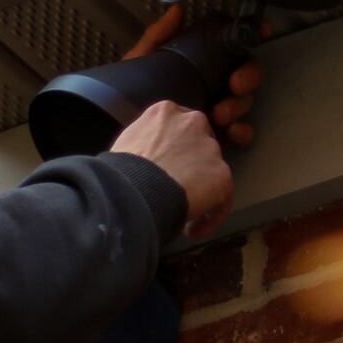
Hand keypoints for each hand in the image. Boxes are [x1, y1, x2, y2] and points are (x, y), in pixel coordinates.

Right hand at [110, 99, 232, 238]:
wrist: (132, 189)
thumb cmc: (120, 170)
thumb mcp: (127, 143)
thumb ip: (145, 143)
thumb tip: (146, 161)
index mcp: (166, 112)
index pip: (179, 127)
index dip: (176, 151)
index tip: (167, 169)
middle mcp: (193, 122)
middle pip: (200, 146)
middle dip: (191, 170)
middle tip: (177, 192)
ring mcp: (210, 148)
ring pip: (212, 173)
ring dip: (201, 194)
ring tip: (184, 216)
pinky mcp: (222, 175)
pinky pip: (221, 200)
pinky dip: (210, 217)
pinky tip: (192, 231)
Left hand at [120, 5, 261, 146]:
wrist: (125, 136)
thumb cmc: (130, 96)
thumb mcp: (140, 62)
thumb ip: (158, 36)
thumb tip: (178, 11)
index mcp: (201, 66)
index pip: (232, 49)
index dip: (249, 38)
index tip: (262, 31)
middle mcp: (214, 85)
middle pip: (247, 74)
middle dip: (247, 76)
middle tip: (234, 84)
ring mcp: (219, 111)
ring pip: (244, 102)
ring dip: (238, 105)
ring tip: (219, 114)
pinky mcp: (218, 138)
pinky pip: (240, 132)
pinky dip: (242, 132)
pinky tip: (231, 133)